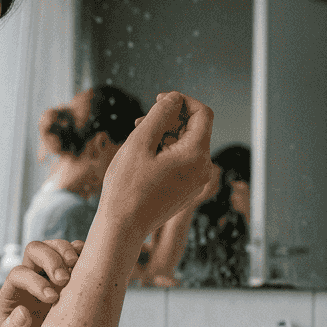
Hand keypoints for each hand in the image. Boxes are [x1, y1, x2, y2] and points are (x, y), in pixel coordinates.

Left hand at [0, 239, 82, 326]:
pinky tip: (91, 263)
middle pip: (35, 250)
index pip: (19, 274)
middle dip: (50, 260)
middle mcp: (30, 278)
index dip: (34, 282)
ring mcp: (50, 274)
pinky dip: (84, 252)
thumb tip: (23, 312)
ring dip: (67, 251)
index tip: (52, 298)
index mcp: (12, 293)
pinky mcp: (70, 275)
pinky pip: (75, 253)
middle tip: (64, 279)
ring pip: (55, 246)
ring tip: (79, 267)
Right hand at [101, 92, 216, 235]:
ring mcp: (197, 183)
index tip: (159, 101)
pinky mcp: (188, 191)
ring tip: (139, 140)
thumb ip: (160, 114)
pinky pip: (184, 162)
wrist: (123, 228)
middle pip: (195, 129)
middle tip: (140, 123)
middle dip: (170, 120)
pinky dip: (167, 153)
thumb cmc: (127, 187)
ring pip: (187, 146)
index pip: (203, 114)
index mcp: (196, 155)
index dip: (182, 102)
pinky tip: (145, 158)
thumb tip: (174, 99)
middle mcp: (203, 170)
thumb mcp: (140, 142)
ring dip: (166, 136)